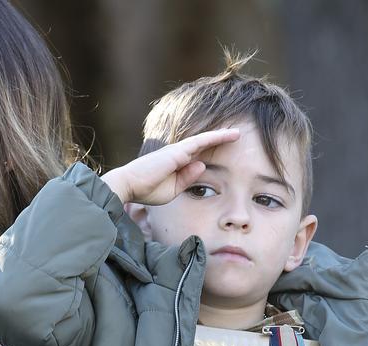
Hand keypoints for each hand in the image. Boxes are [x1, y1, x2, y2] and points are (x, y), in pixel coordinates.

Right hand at [101, 128, 239, 205]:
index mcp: (177, 163)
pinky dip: (216, 136)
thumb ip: (188, 178)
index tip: (225, 151)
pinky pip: (202, 141)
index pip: (198, 156)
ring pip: (205, 140)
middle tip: (236, 136)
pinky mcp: (179, 150)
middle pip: (203, 145)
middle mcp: (179, 153)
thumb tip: (202, 166)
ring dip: (222, 136)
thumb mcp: (173, 189)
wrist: (130, 185)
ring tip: (237, 133)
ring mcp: (179, 150)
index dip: (211, 152)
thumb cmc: (148, 190)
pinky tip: (229, 134)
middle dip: (219, 140)